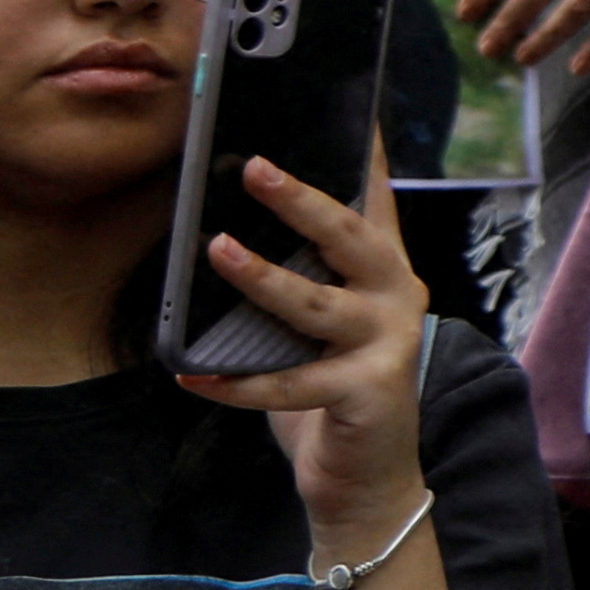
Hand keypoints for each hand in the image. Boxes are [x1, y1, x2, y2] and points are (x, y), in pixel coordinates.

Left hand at [178, 132, 430, 558]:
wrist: (368, 480)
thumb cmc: (332, 394)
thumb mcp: (316, 331)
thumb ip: (296, 288)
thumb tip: (224, 238)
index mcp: (387, 273)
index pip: (374, 202)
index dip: (363, 156)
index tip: (349, 109)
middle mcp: (397, 297)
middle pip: (350, 237)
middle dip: (301, 200)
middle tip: (254, 168)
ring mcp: (386, 344)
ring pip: (314, 304)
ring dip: (260, 277)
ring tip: (216, 250)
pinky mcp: (367, 392)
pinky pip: (288, 384)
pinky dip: (234, 383)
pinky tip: (192, 376)